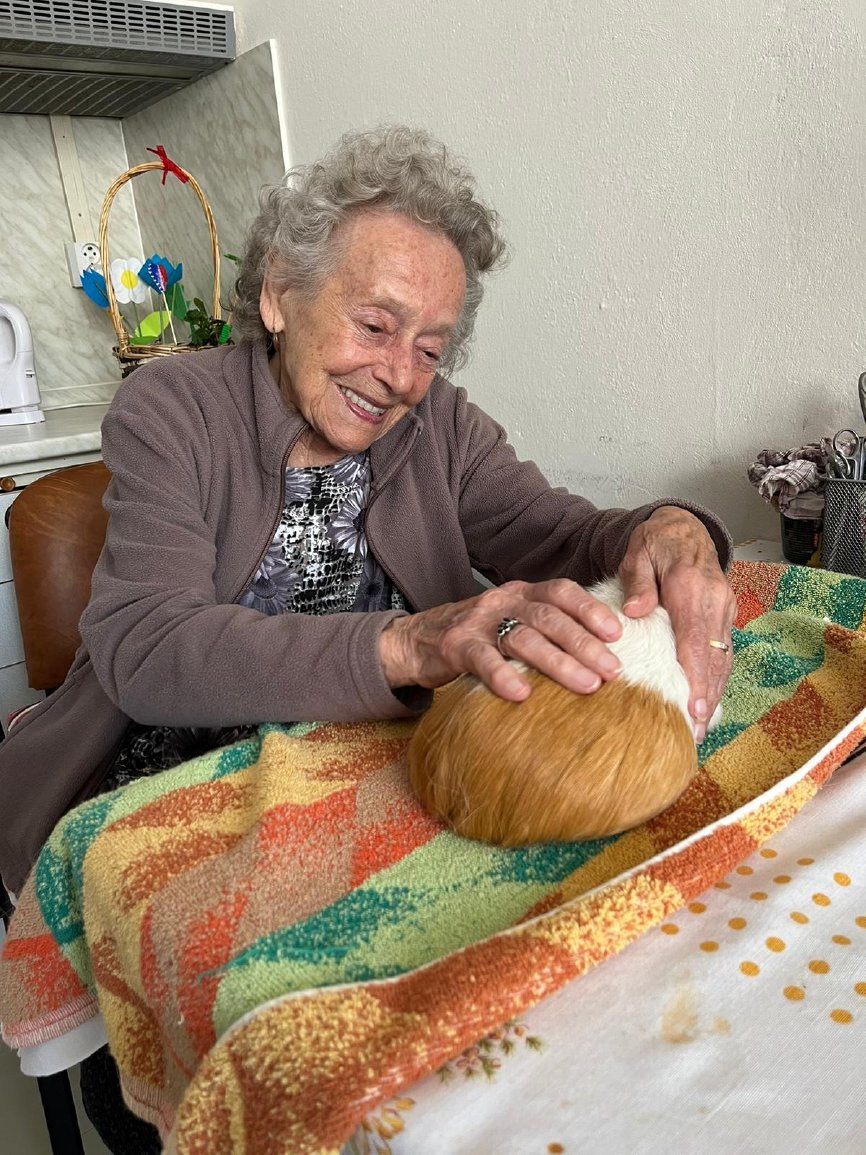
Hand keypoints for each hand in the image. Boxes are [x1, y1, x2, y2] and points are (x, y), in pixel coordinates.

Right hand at [379, 579, 624, 701]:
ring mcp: (479, 621)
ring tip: (587, 685)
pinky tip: (522, 694)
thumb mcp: (512, 622)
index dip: (591, 610)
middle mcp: (503, 600)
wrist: (417, 640)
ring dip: (559, 662)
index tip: (618, 634)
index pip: (562, 591)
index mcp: (522, 592)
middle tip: (613, 670)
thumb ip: (546, 629)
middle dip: (585, 643)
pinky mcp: (456, 645)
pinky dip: (503, 676)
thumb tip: (602, 654)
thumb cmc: (478, 636)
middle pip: (549, 617)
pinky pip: (483, 660)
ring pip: (523, 637)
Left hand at [618, 506, 735, 741]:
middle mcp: (715, 601)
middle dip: (707, 696)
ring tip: (701, 728)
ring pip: (723, 657)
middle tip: (696, 732)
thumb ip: (638, 583)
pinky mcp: (725, 614)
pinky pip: (723, 651)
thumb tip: (635, 612)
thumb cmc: (656, 543)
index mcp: (691, 588)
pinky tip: (707, 702)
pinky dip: (717, 678)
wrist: (684, 526)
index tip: (694, 707)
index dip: (696, 676)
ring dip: (714, 693)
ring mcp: (724, 608)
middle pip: (714, 657)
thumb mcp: (638, 555)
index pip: (695, 640)